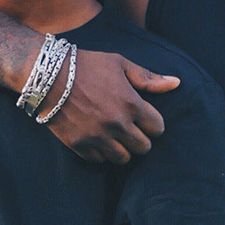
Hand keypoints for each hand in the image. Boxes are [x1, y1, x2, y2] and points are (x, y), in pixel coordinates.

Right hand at [45, 50, 178, 163]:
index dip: (154, 124)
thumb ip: (148, 78)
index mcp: (131, 104)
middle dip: (141, 139)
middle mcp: (117, 124)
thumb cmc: (87, 65)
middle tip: (132, 129)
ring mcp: (98, 137)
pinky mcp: (80, 145)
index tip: (146, 120)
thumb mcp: (120, 64)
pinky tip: (98, 139)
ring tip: (116, 137)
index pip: (158, 128)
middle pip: (144, 148)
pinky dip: (101, 153)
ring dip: (123, 149)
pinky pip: (100, 160)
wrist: (47, 75)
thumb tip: (176, 83)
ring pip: (123, 159)